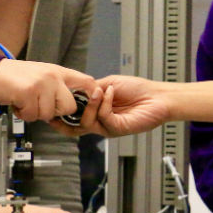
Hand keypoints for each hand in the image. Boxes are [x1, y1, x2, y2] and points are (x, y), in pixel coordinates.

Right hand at [0, 59, 95, 121]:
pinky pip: (33, 115)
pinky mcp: (28, 93)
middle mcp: (53, 77)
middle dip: (54, 112)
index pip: (86, 82)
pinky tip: (18, 103)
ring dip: (35, 113)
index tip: (92, 102)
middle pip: (69, 107)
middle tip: (39, 106)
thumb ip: (58, 86)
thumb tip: (71, 103)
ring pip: (49, 114)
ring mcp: (41, 84)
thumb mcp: (42, 75)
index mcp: (59, 72)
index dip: (93, 94)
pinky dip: (24, 114)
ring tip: (25, 102)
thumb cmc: (15, 77)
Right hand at [52, 76, 170, 137]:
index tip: (54, 101)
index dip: (62, 113)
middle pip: (74, 127)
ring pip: (86, 122)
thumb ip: (90, 88)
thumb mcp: (109, 84)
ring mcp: (108, 127)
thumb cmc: (139, 90)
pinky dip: (104, 103)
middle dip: (65, 116)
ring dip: (90, 104)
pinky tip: (111, 93)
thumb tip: (75, 89)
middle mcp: (100, 122)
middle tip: (62, 104)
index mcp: (96, 112)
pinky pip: (103, 117)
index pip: (73, 118)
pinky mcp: (117, 128)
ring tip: (99, 91)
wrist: (158, 96)